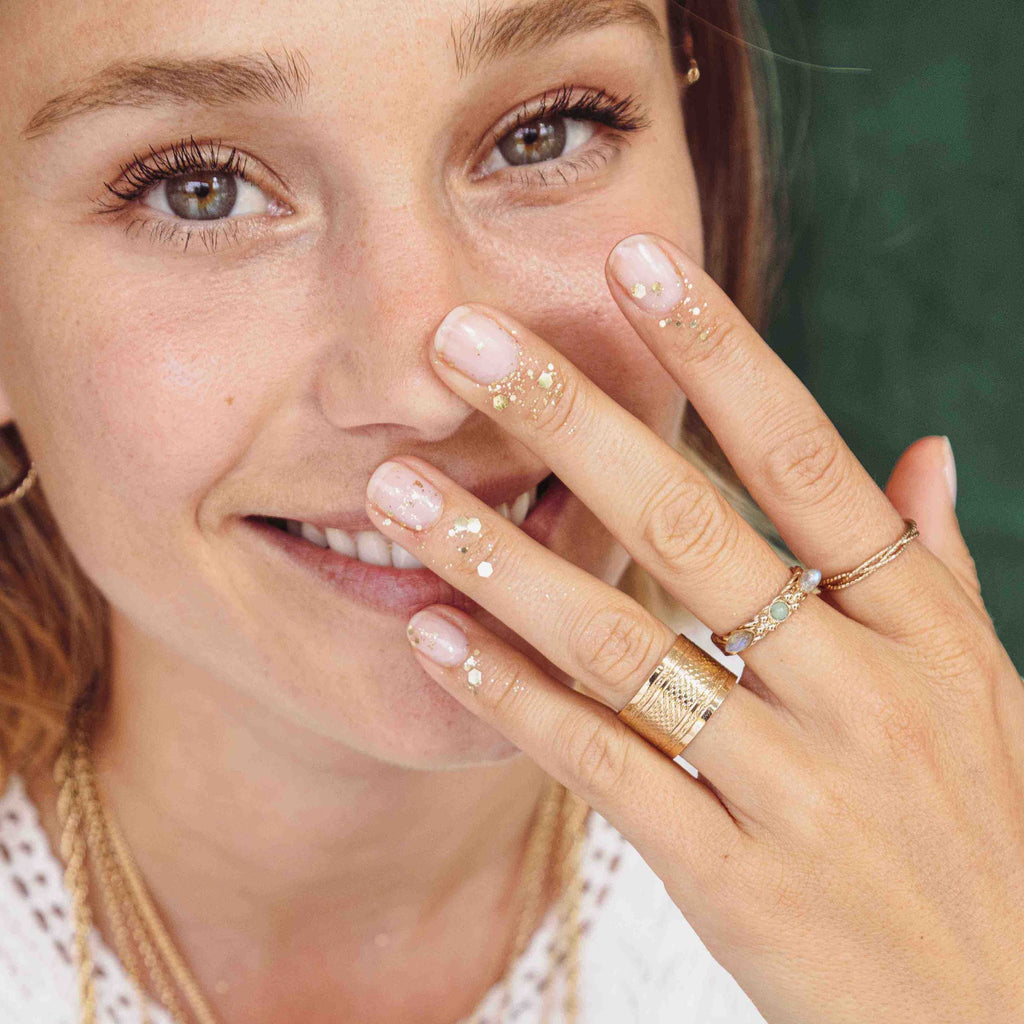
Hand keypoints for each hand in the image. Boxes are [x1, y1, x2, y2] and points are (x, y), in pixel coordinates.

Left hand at [363, 231, 1023, 1023]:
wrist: (1009, 1014)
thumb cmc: (986, 834)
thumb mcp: (985, 689)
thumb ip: (933, 567)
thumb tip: (922, 451)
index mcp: (920, 626)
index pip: (804, 457)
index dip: (719, 351)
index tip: (632, 262)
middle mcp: (857, 686)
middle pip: (690, 523)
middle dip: (568, 420)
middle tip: (461, 337)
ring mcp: (794, 783)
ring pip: (623, 643)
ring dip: (500, 557)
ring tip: (398, 492)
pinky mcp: (736, 874)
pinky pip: (602, 764)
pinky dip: (512, 697)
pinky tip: (434, 637)